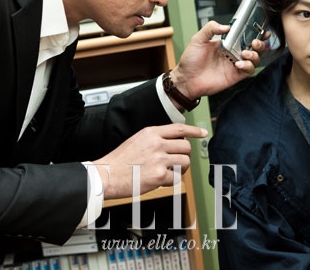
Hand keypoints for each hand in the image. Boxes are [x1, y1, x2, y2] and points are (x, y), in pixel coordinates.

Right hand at [92, 124, 206, 199]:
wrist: (107, 176)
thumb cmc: (120, 161)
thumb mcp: (137, 140)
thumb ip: (155, 140)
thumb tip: (175, 145)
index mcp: (151, 132)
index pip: (179, 129)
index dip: (194, 131)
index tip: (203, 133)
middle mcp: (156, 144)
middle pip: (186, 147)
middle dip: (184, 156)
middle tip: (176, 163)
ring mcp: (158, 159)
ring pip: (185, 163)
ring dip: (180, 169)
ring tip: (168, 172)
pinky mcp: (159, 176)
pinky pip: (177, 178)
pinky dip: (171, 181)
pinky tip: (159, 181)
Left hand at [169, 20, 268, 99]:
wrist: (186, 79)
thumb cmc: (190, 60)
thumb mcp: (198, 39)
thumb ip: (210, 28)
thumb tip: (226, 26)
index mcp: (226, 42)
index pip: (244, 35)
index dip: (255, 32)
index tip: (261, 28)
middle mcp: (232, 52)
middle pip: (254, 47)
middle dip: (259, 43)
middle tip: (255, 42)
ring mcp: (235, 64)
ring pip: (254, 59)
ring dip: (255, 54)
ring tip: (246, 53)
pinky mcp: (235, 75)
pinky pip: (248, 70)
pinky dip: (248, 66)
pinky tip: (238, 64)